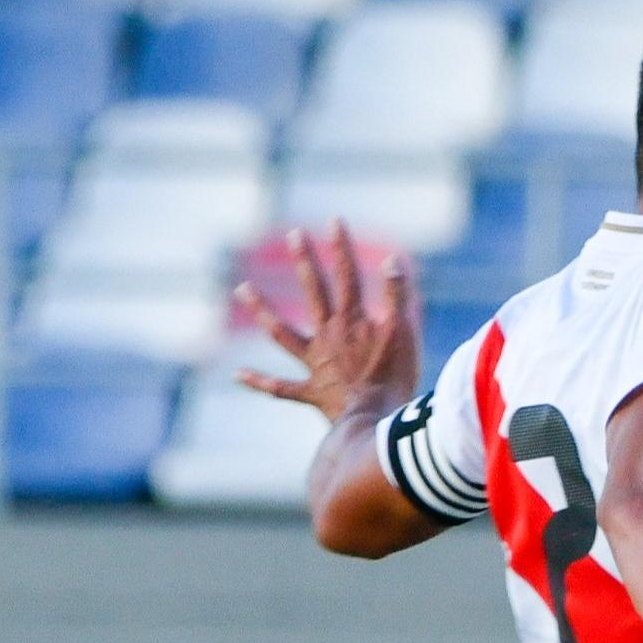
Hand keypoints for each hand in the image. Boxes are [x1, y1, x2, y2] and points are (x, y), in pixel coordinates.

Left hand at [240, 222, 423, 423]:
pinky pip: (280, 388)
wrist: (373, 421)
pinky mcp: (312, 392)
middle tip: (295, 235)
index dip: (342, 248)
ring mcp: (316, 364)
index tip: (335, 221)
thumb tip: (392, 261)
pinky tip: (238, 374)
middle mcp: (328, 336)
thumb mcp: (404, 334)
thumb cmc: (394, 379)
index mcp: (352, 321)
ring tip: (242, 289)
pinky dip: (260, 382)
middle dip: (305, 262)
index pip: (348, 276)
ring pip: (282, 333)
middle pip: (314, 292)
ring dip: (262, 310)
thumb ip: (397, 297)